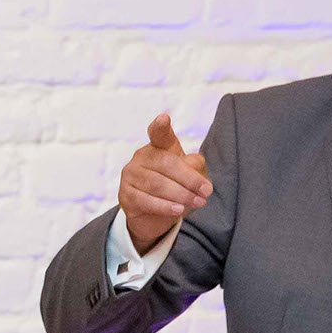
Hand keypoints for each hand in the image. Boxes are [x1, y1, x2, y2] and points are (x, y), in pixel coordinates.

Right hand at [119, 113, 211, 254]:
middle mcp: (142, 156)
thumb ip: (194, 167)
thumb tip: (193, 172)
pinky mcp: (125, 194)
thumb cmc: (176, 186)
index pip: (159, 134)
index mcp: (159, 146)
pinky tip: (178, 210)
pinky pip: (146, 200)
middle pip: (167, 164)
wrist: (155, 214)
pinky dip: (165, 206)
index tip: (164, 118)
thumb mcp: (191, 174)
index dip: (160, 126)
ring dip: (181, 195)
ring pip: (157, 184)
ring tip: (198, 202)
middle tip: (206, 192)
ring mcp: (130, 174)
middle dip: (189, 179)